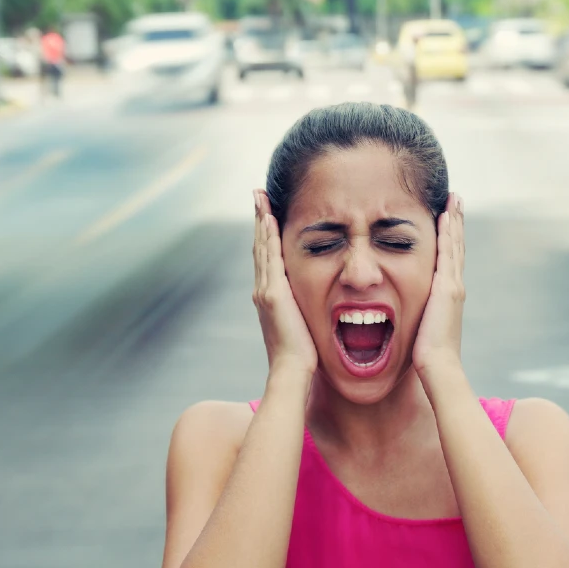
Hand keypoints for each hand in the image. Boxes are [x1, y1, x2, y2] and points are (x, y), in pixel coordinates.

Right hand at [252, 190, 317, 377]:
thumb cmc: (301, 356)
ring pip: (262, 247)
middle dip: (259, 219)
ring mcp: (265, 291)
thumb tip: (311, 305)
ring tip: (260, 198)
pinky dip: (268, 236)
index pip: (267, 258)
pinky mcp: (273, 294)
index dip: (266, 234)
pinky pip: (270, 258)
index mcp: (270, 297)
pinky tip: (270, 218)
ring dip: (261, 220)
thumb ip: (301, 310)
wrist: (292, 372)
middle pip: (260, 246)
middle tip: (258, 195)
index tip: (266, 212)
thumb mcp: (301, 325)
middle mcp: (262, 290)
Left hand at [413, 193, 465, 377]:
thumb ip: (419, 316)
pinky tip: (445, 216)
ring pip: (454, 245)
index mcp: (448, 296)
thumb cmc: (426, 356)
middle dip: (456, 223)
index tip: (448, 218)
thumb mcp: (421, 328)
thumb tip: (407, 315)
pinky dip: (449, 233)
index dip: (450, 239)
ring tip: (454, 200)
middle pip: (456, 247)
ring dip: (454, 221)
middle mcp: (454, 287)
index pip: (449, 260)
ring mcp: (453, 286)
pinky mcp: (448, 288)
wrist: (437, 366)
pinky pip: (448, 253)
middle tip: (456, 200)